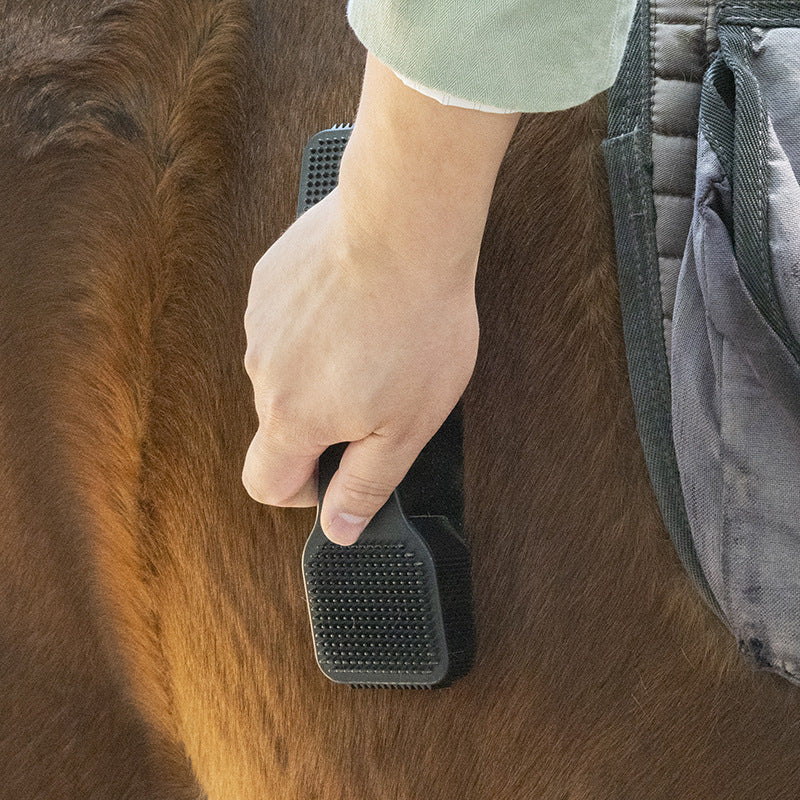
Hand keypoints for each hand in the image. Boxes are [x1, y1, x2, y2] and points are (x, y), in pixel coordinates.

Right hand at [242, 187, 479, 544]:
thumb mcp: (408, 425)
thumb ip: (366, 485)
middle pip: (280, 424)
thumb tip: (339, 530)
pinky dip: (314, 326)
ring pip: (284, 370)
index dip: (303, 492)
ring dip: (319, 369)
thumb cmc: (416, 324)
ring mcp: (260, 322)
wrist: (402, 225)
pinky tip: (353, 307)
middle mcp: (262, 372)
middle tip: (379, 391)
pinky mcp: (268, 281)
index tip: (339, 469)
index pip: (265, 483)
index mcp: (292, 417)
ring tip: (372, 340)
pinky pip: (285, 323)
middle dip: (323, 422)